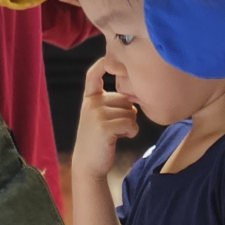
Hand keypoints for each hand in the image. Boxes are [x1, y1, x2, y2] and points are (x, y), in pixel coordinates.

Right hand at [74, 56, 137, 181]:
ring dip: (131, 124)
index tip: (115, 60)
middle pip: (125, 98)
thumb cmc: (100, 139)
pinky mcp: (104, 127)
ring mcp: (96, 114)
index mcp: (90, 98)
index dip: (105, 63)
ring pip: (130, 111)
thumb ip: (113, 101)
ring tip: (116, 133)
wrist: (88, 164)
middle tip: (116, 126)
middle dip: (128, 112)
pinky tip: (122, 137)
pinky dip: (132, 132)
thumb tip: (136, 92)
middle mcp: (91, 103)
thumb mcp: (100, 115)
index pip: (94, 74)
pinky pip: (131, 123)